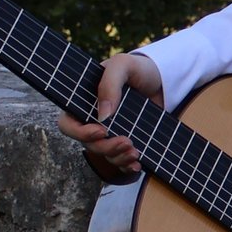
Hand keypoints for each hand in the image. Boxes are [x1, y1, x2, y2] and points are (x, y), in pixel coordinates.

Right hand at [56, 52, 162, 182]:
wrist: (163, 79)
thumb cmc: (138, 68)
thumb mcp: (122, 65)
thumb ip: (109, 84)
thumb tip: (103, 115)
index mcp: (84, 102)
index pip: (68, 124)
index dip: (79, 132)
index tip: (100, 131)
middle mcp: (94, 120)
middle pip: (89, 144)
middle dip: (106, 147)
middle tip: (126, 142)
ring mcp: (111, 132)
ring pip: (105, 154)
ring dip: (118, 157)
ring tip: (135, 152)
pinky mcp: (126, 141)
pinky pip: (120, 160)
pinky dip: (127, 166)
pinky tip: (137, 164)